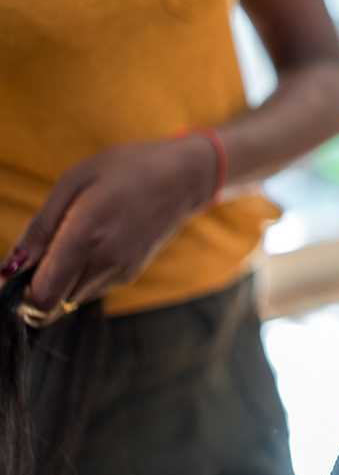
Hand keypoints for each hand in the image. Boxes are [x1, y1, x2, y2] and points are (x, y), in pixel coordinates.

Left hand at [0, 136, 216, 323]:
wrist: (186, 176)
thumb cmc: (127, 168)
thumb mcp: (74, 181)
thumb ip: (40, 227)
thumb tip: (10, 267)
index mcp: (86, 234)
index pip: (41, 296)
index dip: (18, 294)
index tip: (13, 274)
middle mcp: (105, 261)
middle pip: (52, 305)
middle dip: (36, 289)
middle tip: (38, 257)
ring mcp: (121, 271)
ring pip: (70, 299)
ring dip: (59, 282)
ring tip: (70, 242)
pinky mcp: (131, 273)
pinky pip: (91, 288)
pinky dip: (80, 276)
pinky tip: (93, 243)